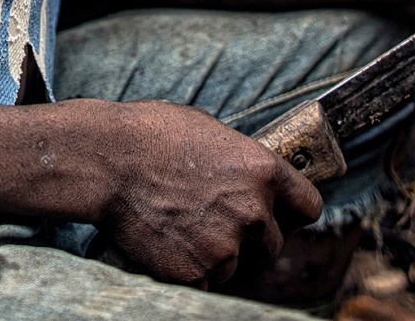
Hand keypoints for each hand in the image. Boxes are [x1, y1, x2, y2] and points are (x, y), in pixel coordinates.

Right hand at [93, 101, 323, 286]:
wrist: (104, 160)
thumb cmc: (150, 135)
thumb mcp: (211, 132)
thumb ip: (242, 163)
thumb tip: (253, 181)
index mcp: (264, 170)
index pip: (309, 206)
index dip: (291, 212)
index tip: (279, 214)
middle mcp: (253, 212)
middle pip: (272, 243)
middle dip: (249, 236)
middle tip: (214, 221)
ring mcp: (225, 246)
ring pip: (235, 264)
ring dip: (215, 253)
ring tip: (179, 225)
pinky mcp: (196, 272)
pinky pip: (205, 281)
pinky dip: (188, 269)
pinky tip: (166, 242)